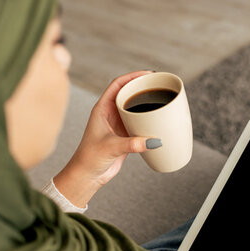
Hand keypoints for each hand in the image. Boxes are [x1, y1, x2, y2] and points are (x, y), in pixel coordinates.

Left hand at [54, 70, 160, 206]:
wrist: (87, 176)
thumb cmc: (90, 159)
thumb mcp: (111, 148)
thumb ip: (132, 144)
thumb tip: (154, 142)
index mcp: (101, 109)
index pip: (117, 85)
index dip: (132, 76)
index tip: (148, 74)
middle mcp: (109, 114)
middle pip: (128, 93)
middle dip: (142, 87)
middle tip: (159, 84)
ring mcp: (118, 125)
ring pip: (134, 108)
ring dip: (146, 103)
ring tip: (162, 99)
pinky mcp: (125, 136)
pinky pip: (138, 123)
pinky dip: (148, 120)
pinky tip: (159, 121)